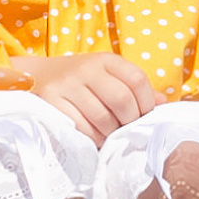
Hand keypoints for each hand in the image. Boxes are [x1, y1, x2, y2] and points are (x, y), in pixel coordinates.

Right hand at [0, 53, 161, 144]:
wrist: (35, 77)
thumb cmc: (81, 82)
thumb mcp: (108, 77)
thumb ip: (135, 89)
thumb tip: (163, 104)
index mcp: (106, 60)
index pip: (137, 79)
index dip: (147, 102)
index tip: (144, 115)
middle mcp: (86, 68)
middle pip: (121, 99)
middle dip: (129, 121)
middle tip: (126, 129)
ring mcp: (67, 85)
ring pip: (102, 118)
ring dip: (111, 133)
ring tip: (110, 135)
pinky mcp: (51, 102)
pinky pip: (81, 128)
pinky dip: (93, 138)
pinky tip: (94, 138)